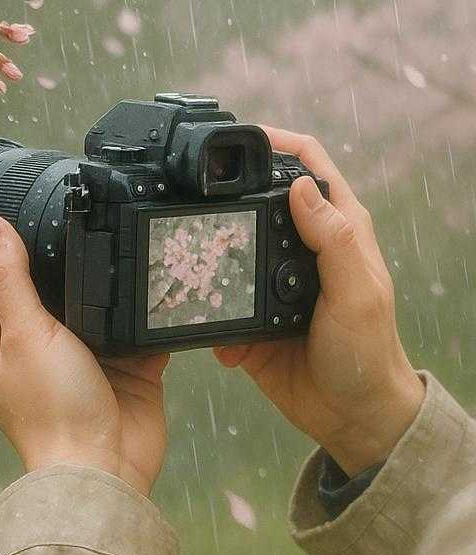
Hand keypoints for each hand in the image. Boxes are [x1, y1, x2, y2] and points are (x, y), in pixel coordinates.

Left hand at [0, 215, 168, 495]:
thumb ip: (11, 279)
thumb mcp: (24, 332)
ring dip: (109, 291)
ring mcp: (80, 366)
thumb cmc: (51, 408)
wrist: (106, 473)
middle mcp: (33, 356)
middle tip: (87, 222)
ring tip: (125, 241)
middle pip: (49, 298)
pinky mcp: (122, 375)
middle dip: (68, 270)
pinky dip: (143, 316)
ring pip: (94, 314)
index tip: (30, 222)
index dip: (9, 260)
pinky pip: (133, 336)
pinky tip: (157, 281)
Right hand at [214, 128, 423, 474]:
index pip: (308, 166)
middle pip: (257, 199)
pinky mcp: (249, 315)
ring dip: (209, 256)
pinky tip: (213, 332)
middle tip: (192, 194)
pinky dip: (210, 314)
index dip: (278, 143)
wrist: (351, 417)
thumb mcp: (356, 294)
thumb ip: (333, 241)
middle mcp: (300, 246)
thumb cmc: (368, 352)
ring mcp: (271, 280)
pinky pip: (218, 302)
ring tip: (187, 263)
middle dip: (226, 195)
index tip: (241, 137)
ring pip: (229, 246)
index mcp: (336, 229)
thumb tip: (302, 186)